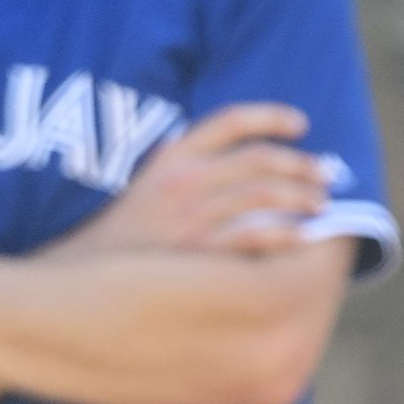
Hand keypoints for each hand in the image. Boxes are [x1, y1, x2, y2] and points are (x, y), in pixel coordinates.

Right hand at [46, 102, 329, 258]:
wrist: (78, 287)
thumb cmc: (115, 245)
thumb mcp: (138, 192)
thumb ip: (167, 168)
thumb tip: (188, 148)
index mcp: (170, 160)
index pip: (228, 120)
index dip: (269, 116)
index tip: (299, 124)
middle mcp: (182, 182)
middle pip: (258, 158)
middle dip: (300, 163)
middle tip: (325, 174)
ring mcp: (191, 218)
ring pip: (264, 194)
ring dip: (301, 197)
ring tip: (320, 207)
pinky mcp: (198, 255)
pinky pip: (255, 236)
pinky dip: (284, 234)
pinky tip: (301, 238)